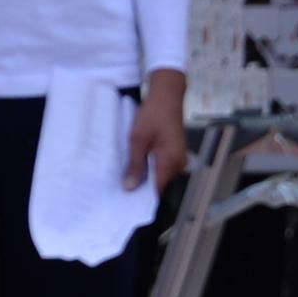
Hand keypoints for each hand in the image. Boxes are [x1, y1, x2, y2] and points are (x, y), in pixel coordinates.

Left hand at [125, 73, 189, 190]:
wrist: (167, 95)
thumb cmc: (153, 114)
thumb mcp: (138, 139)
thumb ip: (135, 165)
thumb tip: (130, 188)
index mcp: (170, 162)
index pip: (157, 190)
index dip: (141, 197)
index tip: (125, 202)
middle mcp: (178, 164)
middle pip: (159, 184)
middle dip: (141, 187)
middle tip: (119, 190)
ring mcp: (178, 159)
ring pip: (160, 175)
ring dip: (145, 176)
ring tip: (125, 178)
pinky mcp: (175, 153)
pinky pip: (162, 166)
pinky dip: (150, 167)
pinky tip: (136, 164)